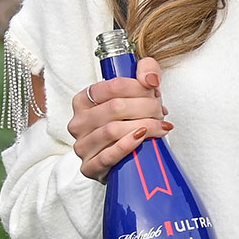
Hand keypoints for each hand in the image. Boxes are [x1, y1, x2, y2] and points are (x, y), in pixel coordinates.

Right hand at [67, 56, 169, 180]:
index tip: (154, 92)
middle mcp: (78, 122)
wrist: (129, 157)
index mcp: (84, 100)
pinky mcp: (89, 167)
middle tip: (160, 112)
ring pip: (112, 130)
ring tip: (159, 126)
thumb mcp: (140, 92)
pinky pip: (107, 155)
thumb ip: (147, 71)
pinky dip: (127, 146)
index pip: (113, 86)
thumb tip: (150, 79)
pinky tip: (142, 139)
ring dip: (143, 126)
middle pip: (115, 108)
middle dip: (146, 107)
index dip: (139, 88)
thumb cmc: (131, 121)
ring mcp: (82, 146)